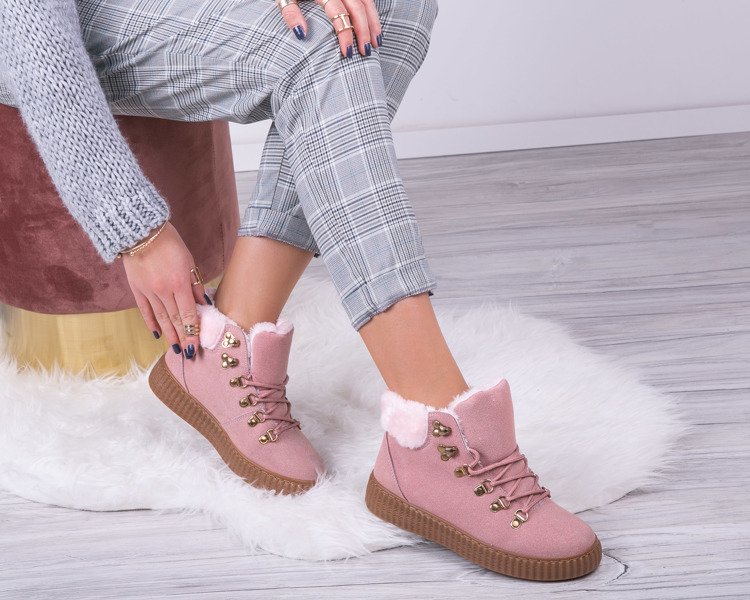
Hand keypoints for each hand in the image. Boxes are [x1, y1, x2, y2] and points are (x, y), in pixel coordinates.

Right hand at [122, 221, 207, 358]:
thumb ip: (196, 285)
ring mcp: (149, 292)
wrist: (140, 232)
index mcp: (180, 284)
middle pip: (176, 320)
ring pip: (161, 318)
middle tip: (188, 353)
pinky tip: (156, 333)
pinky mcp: (137, 289)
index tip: (196, 346)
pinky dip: (151, 323)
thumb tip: (203, 305)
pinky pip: (145, 310)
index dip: (193, 332)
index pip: (188, 314)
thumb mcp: (189, 262)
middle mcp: (164, 291)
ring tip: (175, 348)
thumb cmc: (170, 244)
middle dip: (183, 338)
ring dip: (169, 335)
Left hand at [277, 0, 382, 57]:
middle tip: (366, 52)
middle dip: (364, 32)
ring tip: (377, 43)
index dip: (345, 34)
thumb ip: (291, 14)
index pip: (338, 13)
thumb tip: (301, 34)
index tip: (347, 53)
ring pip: (367, 2)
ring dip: (373, 23)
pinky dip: (373, 13)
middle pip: (357, 8)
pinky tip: (374, 27)